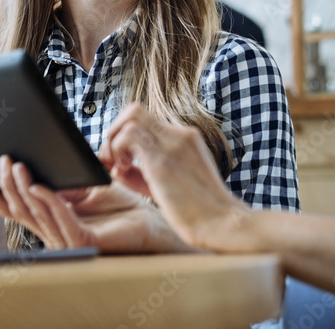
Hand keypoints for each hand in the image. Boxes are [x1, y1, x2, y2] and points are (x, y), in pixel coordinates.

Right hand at [0, 155, 195, 252]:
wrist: (150, 219)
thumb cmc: (120, 203)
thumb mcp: (84, 185)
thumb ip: (61, 181)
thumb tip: (37, 162)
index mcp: (49, 217)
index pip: (12, 207)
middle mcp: (52, 231)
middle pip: (18, 209)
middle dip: (8, 184)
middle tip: (4, 159)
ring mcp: (66, 239)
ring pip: (36, 214)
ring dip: (25, 189)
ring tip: (18, 166)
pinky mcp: (83, 242)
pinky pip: (61, 220)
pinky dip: (49, 202)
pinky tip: (41, 186)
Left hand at [99, 103, 249, 250]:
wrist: (222, 224)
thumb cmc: (199, 212)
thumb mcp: (170, 184)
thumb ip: (144, 172)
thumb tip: (116, 167)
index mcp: (185, 138)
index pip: (145, 120)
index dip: (124, 134)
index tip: (119, 160)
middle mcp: (180, 134)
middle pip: (135, 110)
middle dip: (114, 131)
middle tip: (112, 161)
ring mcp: (173, 144)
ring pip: (130, 117)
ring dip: (114, 141)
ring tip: (118, 168)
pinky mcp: (163, 160)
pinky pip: (128, 136)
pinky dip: (117, 151)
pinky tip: (123, 173)